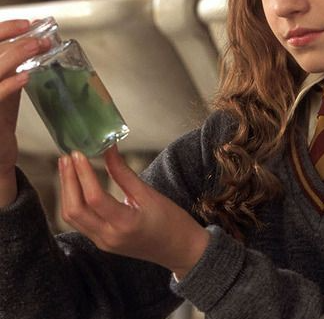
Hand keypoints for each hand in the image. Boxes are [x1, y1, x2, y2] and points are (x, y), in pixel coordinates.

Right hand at [0, 19, 48, 205]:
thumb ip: (14, 67)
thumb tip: (37, 40)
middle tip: (39, 36)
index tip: (27, 24)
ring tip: (38, 47)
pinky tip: (26, 76)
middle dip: (12, 39)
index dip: (4, 29)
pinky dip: (9, 84)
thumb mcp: (5, 88)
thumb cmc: (0, 120)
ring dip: (14, 55)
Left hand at [58, 145, 209, 278]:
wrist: (180, 249)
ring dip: (67, 191)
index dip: (83, 174)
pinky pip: (80, 222)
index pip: (94, 198)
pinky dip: (74, 202)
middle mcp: (108, 237)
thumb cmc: (171, 221)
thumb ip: (124, 173)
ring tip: (67, 167)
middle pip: (74, 210)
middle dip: (67, 181)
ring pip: (72, 218)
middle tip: (67, 157)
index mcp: (124, 224)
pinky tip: (76, 185)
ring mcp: (102, 242)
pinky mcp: (101, 242)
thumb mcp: (149, 194)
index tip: (78, 153)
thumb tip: (108, 149)